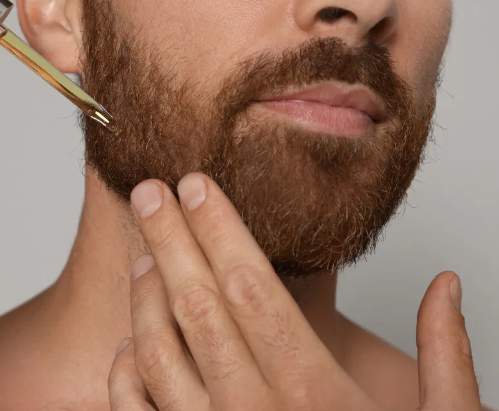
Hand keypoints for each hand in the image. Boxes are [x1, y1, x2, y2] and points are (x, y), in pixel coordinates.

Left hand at [108, 173, 481, 410]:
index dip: (219, 229)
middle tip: (151, 191)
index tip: (197, 185)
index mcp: (316, 396)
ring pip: (158, 351)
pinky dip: (127, 368)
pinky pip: (137, 409)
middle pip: (197, 306)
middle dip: (169, 240)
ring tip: (144, 254)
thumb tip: (446, 286)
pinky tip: (132, 340)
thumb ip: (446, 360)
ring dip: (145, 296)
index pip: (251, 287)